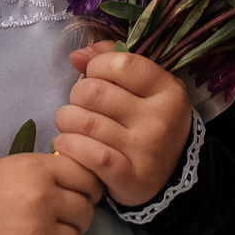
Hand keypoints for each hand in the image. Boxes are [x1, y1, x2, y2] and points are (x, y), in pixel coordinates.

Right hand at [0, 149, 102, 234]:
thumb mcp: (1, 168)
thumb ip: (38, 171)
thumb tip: (69, 179)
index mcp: (35, 169)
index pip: (87, 177)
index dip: (84, 189)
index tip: (72, 198)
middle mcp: (43, 198)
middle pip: (85, 211)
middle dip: (73, 220)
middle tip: (51, 226)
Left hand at [54, 43, 192, 207]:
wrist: (167, 175)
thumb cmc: (147, 121)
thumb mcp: (143, 86)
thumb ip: (112, 59)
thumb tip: (77, 56)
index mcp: (168, 90)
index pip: (120, 64)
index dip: (96, 66)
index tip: (94, 77)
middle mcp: (161, 119)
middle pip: (94, 92)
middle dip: (77, 96)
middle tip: (79, 105)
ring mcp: (147, 150)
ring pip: (86, 123)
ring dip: (67, 121)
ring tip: (69, 124)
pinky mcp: (131, 178)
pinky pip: (90, 155)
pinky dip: (70, 146)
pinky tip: (66, 143)